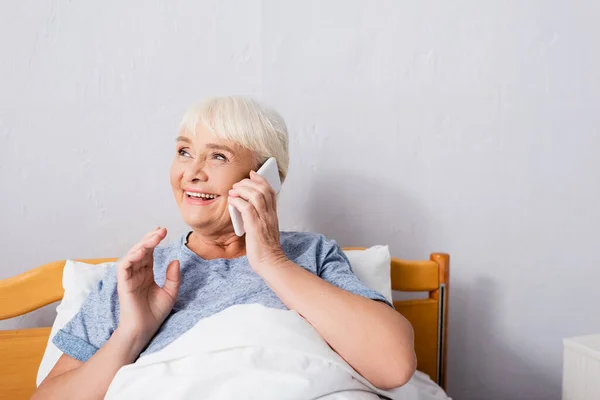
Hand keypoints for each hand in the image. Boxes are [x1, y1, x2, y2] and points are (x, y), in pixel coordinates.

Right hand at [116, 227, 180, 345]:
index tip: (163, 231)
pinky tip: (142, 252)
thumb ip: (173, 277)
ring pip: (132, 255)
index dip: (154, 241)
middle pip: (141, 250)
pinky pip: (124, 266)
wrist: (144, 330)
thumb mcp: (170, 293)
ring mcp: (129, 277)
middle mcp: (137, 273)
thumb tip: (175, 260)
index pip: (149, 253)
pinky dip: (131, 257)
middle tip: (161, 230)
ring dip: (142, 245)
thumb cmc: (154, 313)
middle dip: (150, 239)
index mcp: (146, 274)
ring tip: (154, 238)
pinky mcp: (123, 284)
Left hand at [228, 171, 287, 271]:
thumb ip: (259, 218)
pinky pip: (247, 208)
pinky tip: (232, 201)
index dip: (261, 179)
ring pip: (256, 195)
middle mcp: (270, 215)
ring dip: (242, 190)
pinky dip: (238, 201)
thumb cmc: (265, 249)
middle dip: (249, 182)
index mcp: (273, 215)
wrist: (270, 262)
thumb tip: (246, 208)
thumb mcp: (265, 229)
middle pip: (263, 189)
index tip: (252, 174)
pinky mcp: (255, 227)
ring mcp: (264, 220)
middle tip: (237, 184)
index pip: (270, 191)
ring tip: (233, 191)